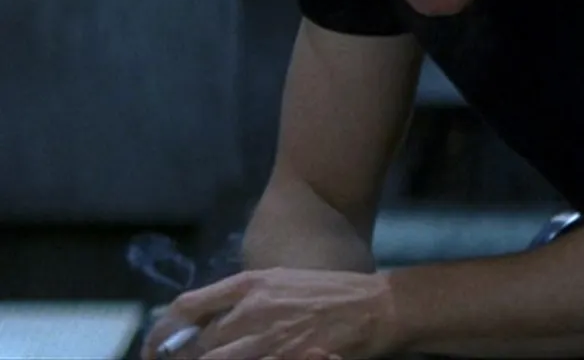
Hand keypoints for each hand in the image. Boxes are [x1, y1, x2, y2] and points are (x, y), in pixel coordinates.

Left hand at [141, 267, 402, 359]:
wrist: (378, 306)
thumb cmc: (333, 293)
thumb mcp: (283, 282)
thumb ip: (246, 299)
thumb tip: (208, 322)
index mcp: (249, 284)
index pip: (186, 307)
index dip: (161, 332)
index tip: (153, 350)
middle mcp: (251, 310)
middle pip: (195, 345)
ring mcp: (268, 338)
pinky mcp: (286, 357)